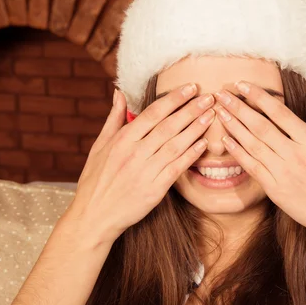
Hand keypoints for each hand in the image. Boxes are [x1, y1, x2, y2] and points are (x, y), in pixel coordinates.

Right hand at [65, 86, 214, 243]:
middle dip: (191, 110)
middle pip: (168, 126)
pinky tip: (204, 144)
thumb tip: (119, 93)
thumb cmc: (96, 180)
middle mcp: (135, 153)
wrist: (94, 216)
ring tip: (211, 115)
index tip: (191, 87)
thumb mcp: (99, 146)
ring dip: (195, 129)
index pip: (153, 113)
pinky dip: (191, 155)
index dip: (174, 99)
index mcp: (122, 140)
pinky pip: (177, 168)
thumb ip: (113, 118)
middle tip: (210, 97)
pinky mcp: (155, 190)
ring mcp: (145, 171)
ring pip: (176, 145)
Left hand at [213, 82, 305, 237]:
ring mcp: (283, 173)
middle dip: (238, 108)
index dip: (259, 97)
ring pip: (252, 144)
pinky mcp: (274, 189)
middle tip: (221, 94)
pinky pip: (252, 167)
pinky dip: (238, 152)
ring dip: (233, 127)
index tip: (243, 85)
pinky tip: (226, 140)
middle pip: (260, 126)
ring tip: (219, 112)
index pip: (280, 113)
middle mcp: (294, 155)